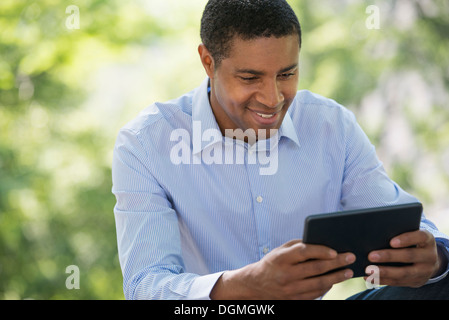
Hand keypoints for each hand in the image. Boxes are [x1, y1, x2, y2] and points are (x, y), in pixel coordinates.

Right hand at [210, 239, 354, 299]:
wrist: (257, 284)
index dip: (321, 251)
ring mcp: (290, 289)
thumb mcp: (281, 250)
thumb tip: (323, 243)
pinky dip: (327, 287)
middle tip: (349, 257)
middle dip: (336, 263)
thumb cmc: (273, 262)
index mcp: (281, 258)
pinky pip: (315, 294)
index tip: (335, 251)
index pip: (304, 252)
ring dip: (336, 277)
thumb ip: (299, 245)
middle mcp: (286, 274)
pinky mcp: (294, 299)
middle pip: (316, 268)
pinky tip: (335, 280)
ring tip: (347, 271)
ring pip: (319, 284)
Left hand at [367, 230, 440, 287]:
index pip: (420, 237)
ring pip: (404, 273)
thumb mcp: (412, 235)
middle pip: (409, 255)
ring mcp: (425, 271)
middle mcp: (429, 256)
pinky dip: (383, 280)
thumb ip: (399, 233)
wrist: (428, 261)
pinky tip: (371, 278)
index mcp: (427, 240)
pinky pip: (399, 282)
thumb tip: (375, 235)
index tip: (391, 242)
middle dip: (389, 256)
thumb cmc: (413, 242)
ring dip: (384, 272)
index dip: (407, 239)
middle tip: (371, 256)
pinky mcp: (417, 281)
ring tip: (369, 270)